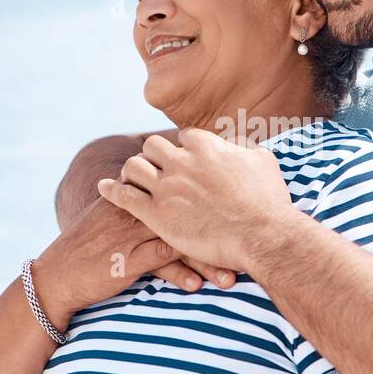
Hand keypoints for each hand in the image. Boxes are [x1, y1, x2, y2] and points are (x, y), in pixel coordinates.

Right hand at [33, 197, 234, 328]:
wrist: (58, 273)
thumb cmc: (97, 248)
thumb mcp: (125, 222)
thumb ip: (153, 212)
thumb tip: (192, 212)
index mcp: (140, 192)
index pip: (183, 191)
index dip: (214, 207)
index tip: (242, 219)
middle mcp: (139, 207)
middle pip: (190, 213)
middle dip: (221, 233)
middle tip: (246, 249)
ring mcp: (133, 231)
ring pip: (180, 238)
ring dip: (208, 259)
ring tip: (231, 278)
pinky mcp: (126, 257)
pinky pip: (161, 261)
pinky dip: (182, 273)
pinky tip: (198, 286)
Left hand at [96, 128, 294, 271]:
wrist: (263, 236)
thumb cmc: (268, 203)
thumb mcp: (264, 164)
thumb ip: (249, 150)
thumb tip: (247, 147)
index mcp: (205, 146)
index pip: (183, 138)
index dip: (184, 150)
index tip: (186, 161)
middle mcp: (181, 161)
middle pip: (152, 147)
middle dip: (154, 157)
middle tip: (156, 169)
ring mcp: (166, 187)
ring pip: (134, 167)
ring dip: (132, 171)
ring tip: (132, 180)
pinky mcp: (156, 214)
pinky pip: (123, 195)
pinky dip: (111, 189)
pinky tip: (104, 188)